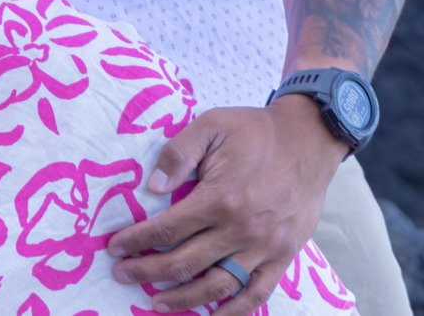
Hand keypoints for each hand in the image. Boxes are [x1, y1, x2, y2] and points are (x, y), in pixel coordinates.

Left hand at [106, 96, 344, 315]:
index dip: (137, 241)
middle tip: (122, 274)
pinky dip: (234, 312)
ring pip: (216, 286)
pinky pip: (257, 293)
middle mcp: (240, 230)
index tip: (115, 247)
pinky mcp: (283, 256)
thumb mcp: (212, 125)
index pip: (167, 229)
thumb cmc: (256, 132)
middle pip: (184, 262)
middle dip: (147, 272)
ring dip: (182, 299)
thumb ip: (179, 152)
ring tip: (155, 303)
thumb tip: (152, 187)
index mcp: (219, 198)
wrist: (308, 140)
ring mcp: (264, 247)